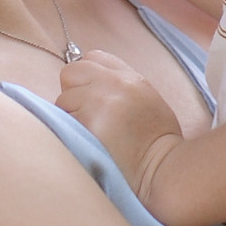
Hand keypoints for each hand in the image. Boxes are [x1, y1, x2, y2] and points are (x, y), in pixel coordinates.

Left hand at [56, 51, 187, 208]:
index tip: (93, 95)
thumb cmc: (156, 140)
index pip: (92, 57)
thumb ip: (119, 85)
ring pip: (62, 100)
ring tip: (92, 133)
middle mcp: (114, 84)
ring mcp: (100, 103)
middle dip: (72, 92)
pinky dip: (70, 132)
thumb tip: (87, 82)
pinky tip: (88, 142)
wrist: (162, 168)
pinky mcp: (88, 125)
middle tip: (87, 115)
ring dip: (70, 116)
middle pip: (70, 73)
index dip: (88, 77)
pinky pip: (63, 121)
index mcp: (131, 77)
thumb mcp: (146, 99)